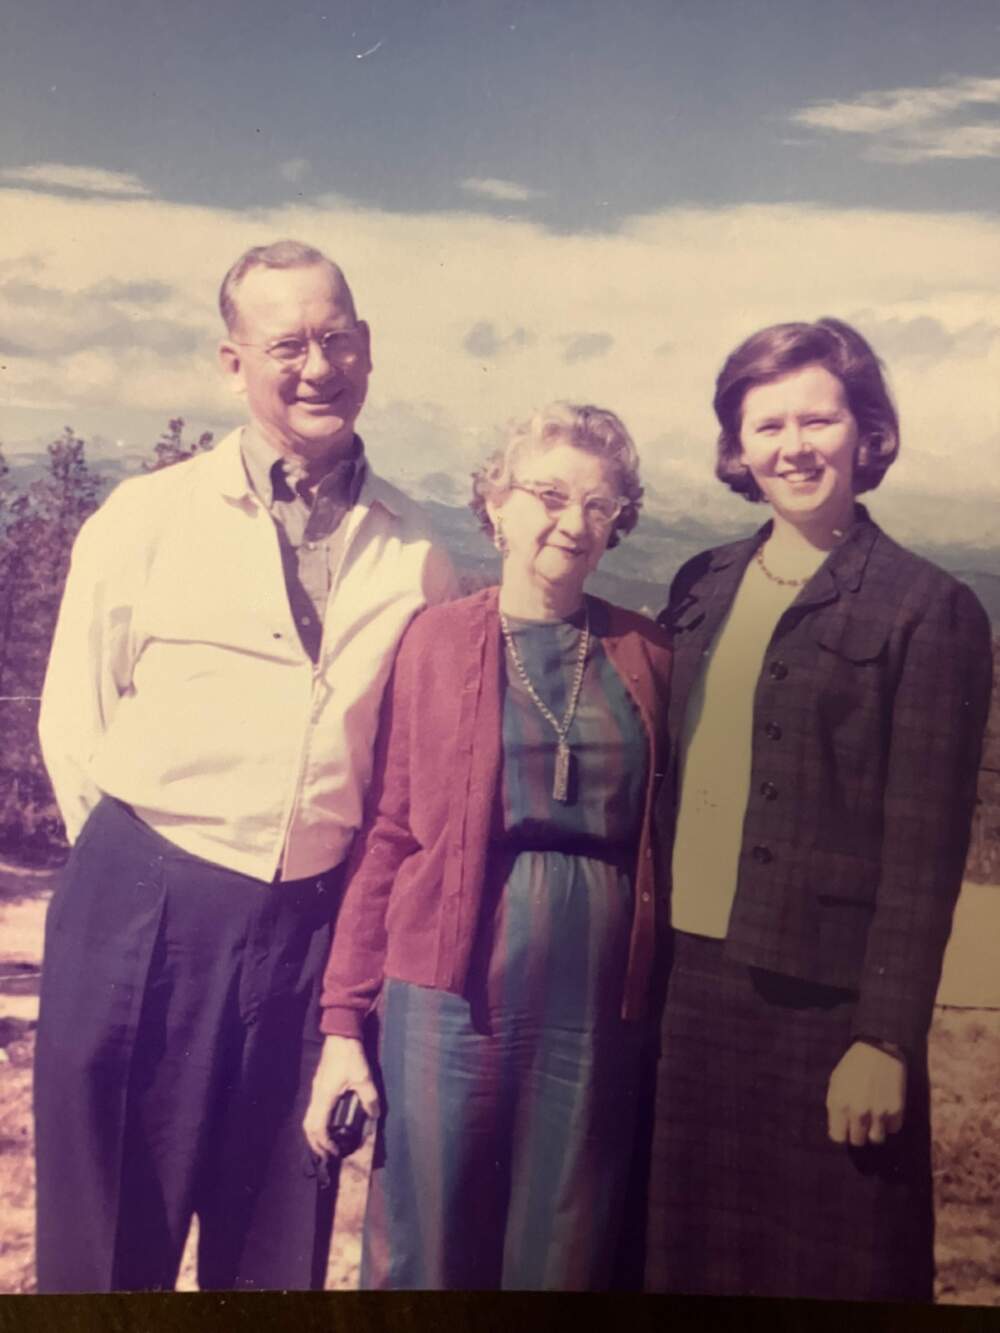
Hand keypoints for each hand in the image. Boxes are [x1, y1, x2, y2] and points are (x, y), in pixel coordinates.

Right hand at [302, 1035, 379, 1158]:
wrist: (340, 1035)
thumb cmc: (350, 1056)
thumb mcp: (364, 1077)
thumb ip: (370, 1097)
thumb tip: (375, 1115)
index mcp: (324, 1097)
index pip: (317, 1128)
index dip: (324, 1143)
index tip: (335, 1152)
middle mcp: (316, 1096)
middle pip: (308, 1127)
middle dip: (316, 1144)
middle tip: (328, 1154)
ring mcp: (315, 1090)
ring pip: (309, 1119)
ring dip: (316, 1134)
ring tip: (327, 1143)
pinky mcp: (319, 1086)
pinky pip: (313, 1111)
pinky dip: (317, 1123)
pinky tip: (328, 1124)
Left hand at [826, 1040, 905, 1146]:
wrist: (878, 1048)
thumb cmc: (853, 1065)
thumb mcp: (835, 1083)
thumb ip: (835, 1108)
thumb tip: (838, 1130)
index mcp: (839, 1104)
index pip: (838, 1138)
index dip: (842, 1133)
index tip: (845, 1128)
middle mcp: (858, 1112)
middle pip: (857, 1141)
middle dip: (857, 1133)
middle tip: (860, 1120)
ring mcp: (878, 1113)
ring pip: (876, 1139)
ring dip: (874, 1131)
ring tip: (873, 1117)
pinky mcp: (896, 1110)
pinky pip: (892, 1129)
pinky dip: (889, 1123)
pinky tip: (886, 1110)